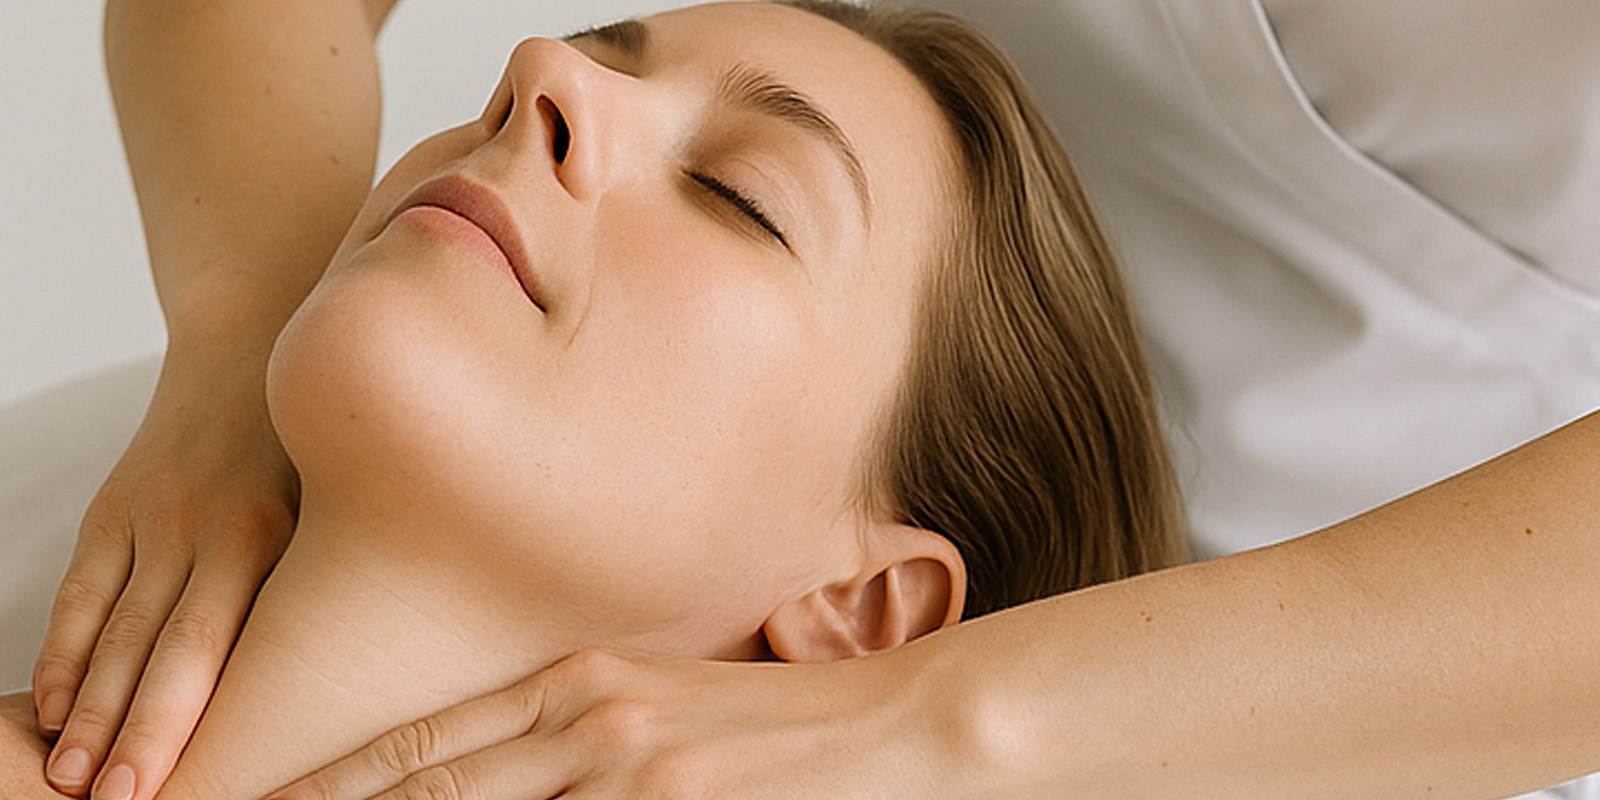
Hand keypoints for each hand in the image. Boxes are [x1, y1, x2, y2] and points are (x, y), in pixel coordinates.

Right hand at [32, 353, 296, 799]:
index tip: (182, 785)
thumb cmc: (314, 440)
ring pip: (112, 628)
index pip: (215, 649)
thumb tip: (333, 672)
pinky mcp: (114, 507)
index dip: (189, 722)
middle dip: (136, 733)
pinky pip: (82, 589)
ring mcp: (148, 518)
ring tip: (69, 777)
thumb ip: (323, 577)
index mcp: (262, 534)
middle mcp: (199, 529)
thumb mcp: (335, 500)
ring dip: (87, 707)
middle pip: (157, 650)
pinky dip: (65, 648)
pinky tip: (53, 702)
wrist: (250, 340)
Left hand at [264, 647, 961, 799]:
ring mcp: (624, 765)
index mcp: (578, 686)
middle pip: (414, 789)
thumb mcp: (669, 713)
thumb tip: (516, 779)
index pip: (417, 750)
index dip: (322, 788)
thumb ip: (581, 745)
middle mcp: (585, 717)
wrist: (909, 725)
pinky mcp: (671, 798)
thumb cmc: (790, 731)